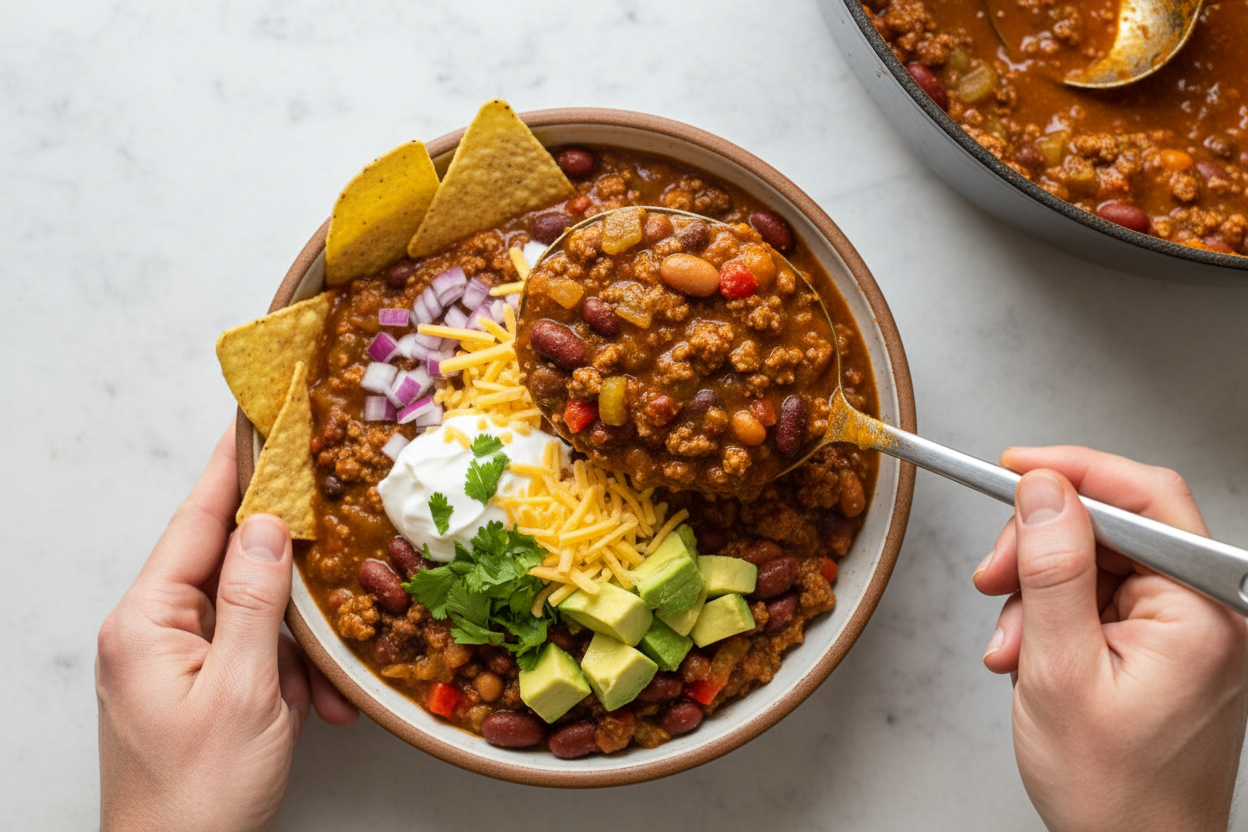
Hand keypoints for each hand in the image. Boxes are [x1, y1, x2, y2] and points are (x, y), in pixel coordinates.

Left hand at [97, 425, 358, 831]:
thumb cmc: (200, 793)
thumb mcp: (243, 689)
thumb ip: (256, 599)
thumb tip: (268, 524)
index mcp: (147, 621)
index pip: (196, 522)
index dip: (232, 469)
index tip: (257, 420)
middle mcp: (154, 632)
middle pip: (230, 567)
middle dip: (289, 576)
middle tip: (333, 535)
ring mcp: (176, 663)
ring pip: (253, 618)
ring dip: (298, 646)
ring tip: (324, 687)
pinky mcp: (199, 691)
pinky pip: (253, 660)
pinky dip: (290, 678)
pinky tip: (314, 710)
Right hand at [973, 446, 1247, 831]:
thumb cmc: (1112, 789)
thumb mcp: (1059, 670)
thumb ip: (1053, 571)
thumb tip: (1044, 491)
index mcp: (1201, 609)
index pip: (1144, 497)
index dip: (1073, 472)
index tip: (1015, 467)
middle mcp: (1206, 609)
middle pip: (1114, 526)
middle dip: (1040, 548)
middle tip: (993, 578)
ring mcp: (1187, 629)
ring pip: (1097, 562)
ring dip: (1037, 593)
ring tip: (1012, 647)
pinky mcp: (1164, 645)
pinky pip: (1099, 599)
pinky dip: (1052, 618)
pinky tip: (1029, 656)